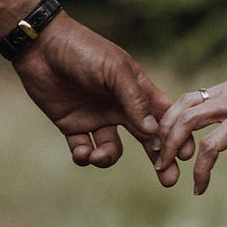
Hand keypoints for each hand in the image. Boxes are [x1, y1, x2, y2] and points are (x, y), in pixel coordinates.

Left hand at [14, 14, 190, 184]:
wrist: (42, 46)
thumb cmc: (84, 50)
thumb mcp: (114, 70)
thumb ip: (133, 100)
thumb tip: (153, 130)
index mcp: (136, 90)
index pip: (163, 116)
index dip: (176, 135)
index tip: (184, 155)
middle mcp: (119, 106)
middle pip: (146, 138)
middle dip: (159, 159)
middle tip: (168, 180)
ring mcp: (96, 117)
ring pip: (112, 149)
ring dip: (108, 158)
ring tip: (98, 156)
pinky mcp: (72, 125)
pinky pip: (84, 150)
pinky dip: (84, 157)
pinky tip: (81, 152)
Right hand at [158, 52, 226, 195]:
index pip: (211, 146)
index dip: (201, 172)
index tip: (198, 190)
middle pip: (187, 120)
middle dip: (169, 145)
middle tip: (162, 166)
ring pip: (184, 103)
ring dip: (168, 125)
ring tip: (163, 147)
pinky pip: (194, 96)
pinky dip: (179, 113)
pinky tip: (177, 130)